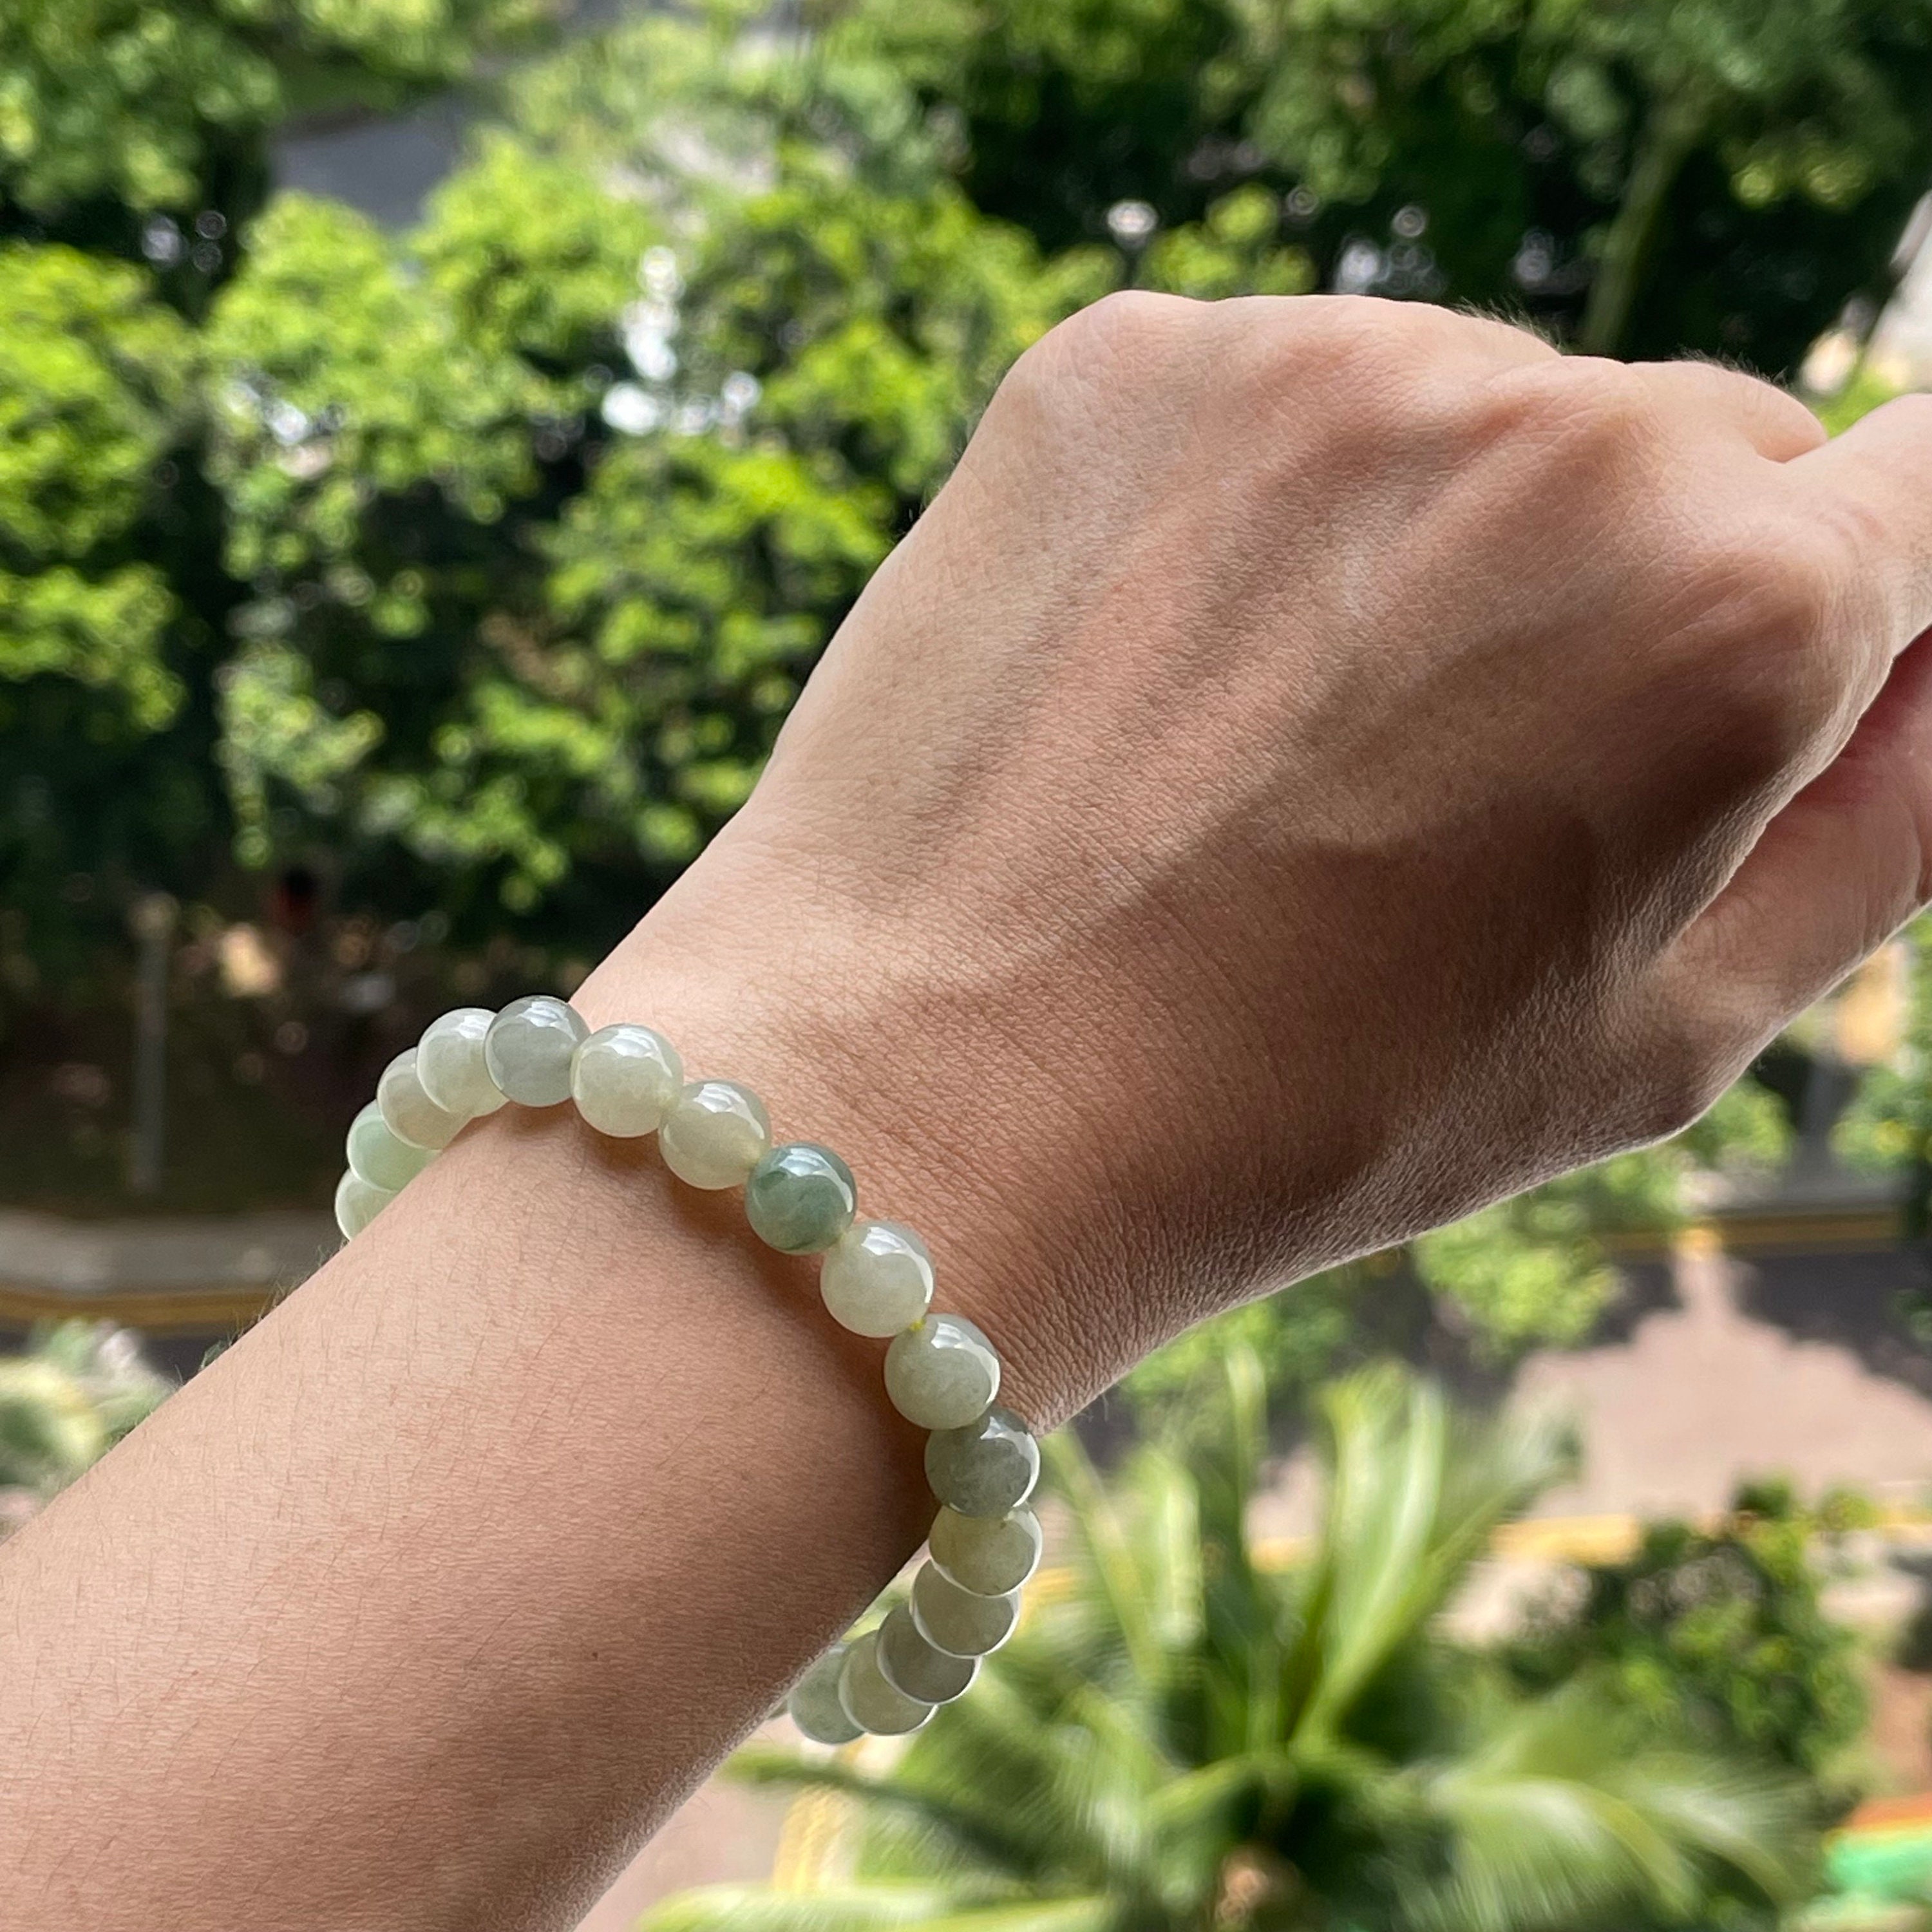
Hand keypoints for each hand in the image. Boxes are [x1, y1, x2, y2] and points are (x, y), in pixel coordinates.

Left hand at [584, 292, 1931, 1424]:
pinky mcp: (1128, 360)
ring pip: (1480, 409)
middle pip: (1696, 446)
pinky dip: (1267, 508)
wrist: (932, 1097)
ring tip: (1289, 744)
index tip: (1751, 675)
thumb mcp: (1668, 1036)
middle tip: (1463, 775)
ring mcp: (1321, 363)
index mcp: (1735, 607)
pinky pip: (1284, 398)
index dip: (1863, 593)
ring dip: (1442, 538)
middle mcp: (1554, 427)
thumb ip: (1885, 824)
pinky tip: (1172, 675)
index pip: (1929, 489)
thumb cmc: (1303, 1113)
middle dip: (1636, 585)